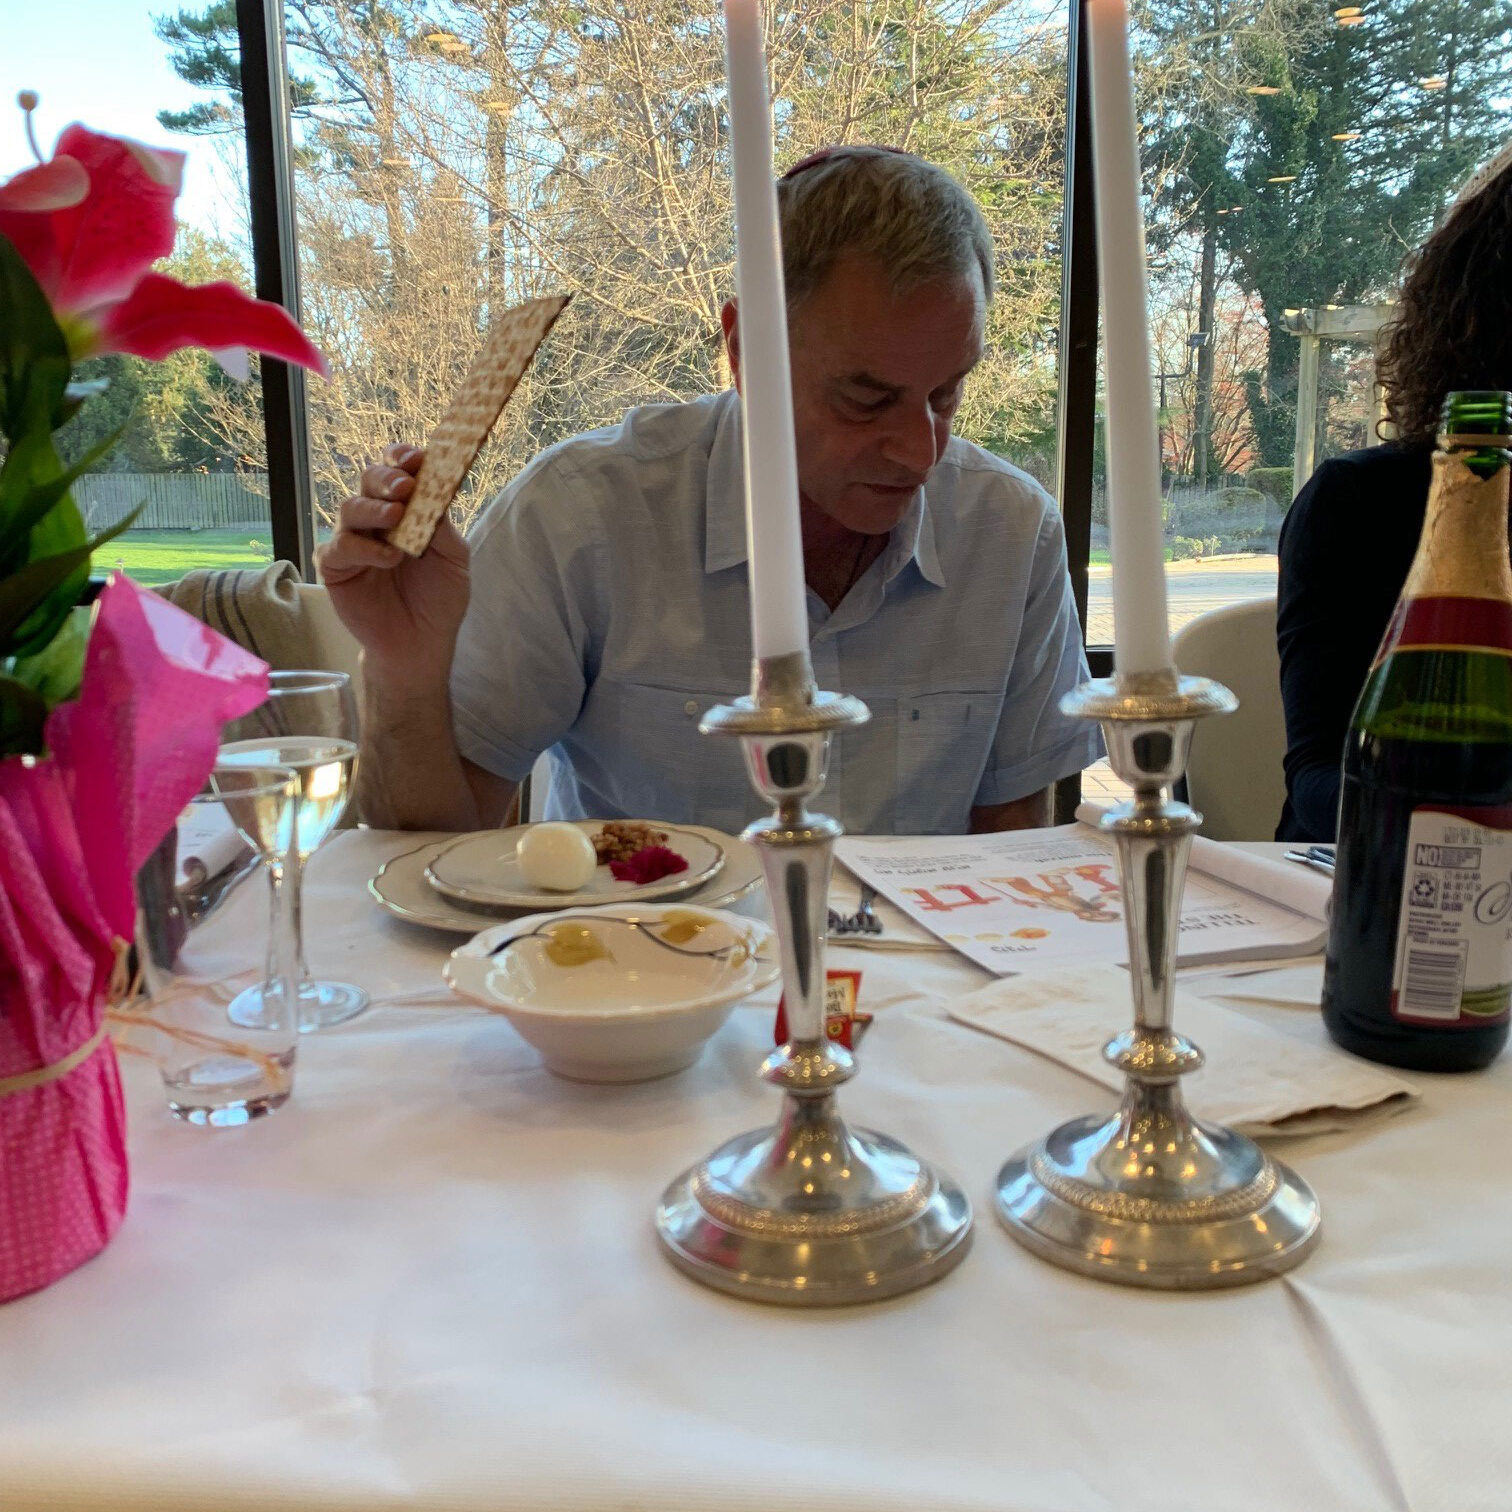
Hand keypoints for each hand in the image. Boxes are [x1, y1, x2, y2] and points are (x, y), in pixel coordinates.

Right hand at [315, 443, 470, 683]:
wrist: (422, 643)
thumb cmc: (438, 599)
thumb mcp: (453, 560)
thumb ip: (442, 526)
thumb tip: (434, 490)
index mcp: (406, 509)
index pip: (398, 472)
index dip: (403, 459)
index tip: (418, 458)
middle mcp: (376, 519)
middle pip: (370, 480)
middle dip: (387, 478)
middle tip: (405, 487)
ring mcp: (353, 540)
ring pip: (350, 508)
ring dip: (374, 509)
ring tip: (397, 518)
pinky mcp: (335, 567)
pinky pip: (340, 547)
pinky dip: (365, 549)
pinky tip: (389, 558)